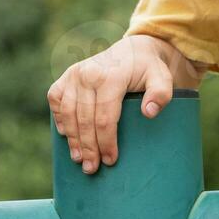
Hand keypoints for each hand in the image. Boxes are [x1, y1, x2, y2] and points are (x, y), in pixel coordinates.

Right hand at [47, 35, 174, 173]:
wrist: (134, 50)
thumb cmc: (148, 69)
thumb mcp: (163, 78)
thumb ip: (161, 94)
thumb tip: (149, 113)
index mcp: (112, 75)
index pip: (105, 117)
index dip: (106, 142)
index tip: (111, 160)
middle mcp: (89, 73)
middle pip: (84, 119)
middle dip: (88, 147)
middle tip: (91, 168)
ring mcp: (75, 73)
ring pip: (68, 112)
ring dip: (72, 138)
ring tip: (78, 158)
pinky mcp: (67, 75)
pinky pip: (55, 98)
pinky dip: (59, 116)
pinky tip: (65, 134)